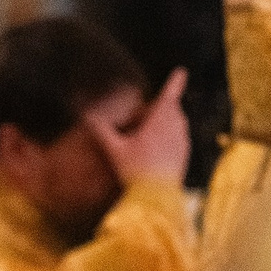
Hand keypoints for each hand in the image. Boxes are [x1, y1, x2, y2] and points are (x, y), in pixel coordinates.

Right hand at [87, 68, 189, 189]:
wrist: (157, 199)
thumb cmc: (136, 171)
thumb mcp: (115, 150)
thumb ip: (102, 131)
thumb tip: (86, 116)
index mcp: (160, 120)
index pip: (171, 94)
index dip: (176, 80)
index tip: (181, 71)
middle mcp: (176, 128)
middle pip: (173, 108)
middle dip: (164, 105)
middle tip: (148, 113)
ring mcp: (182, 142)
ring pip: (178, 123)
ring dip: (168, 121)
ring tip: (150, 132)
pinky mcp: (185, 155)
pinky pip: (179, 138)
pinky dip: (171, 137)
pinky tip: (157, 150)